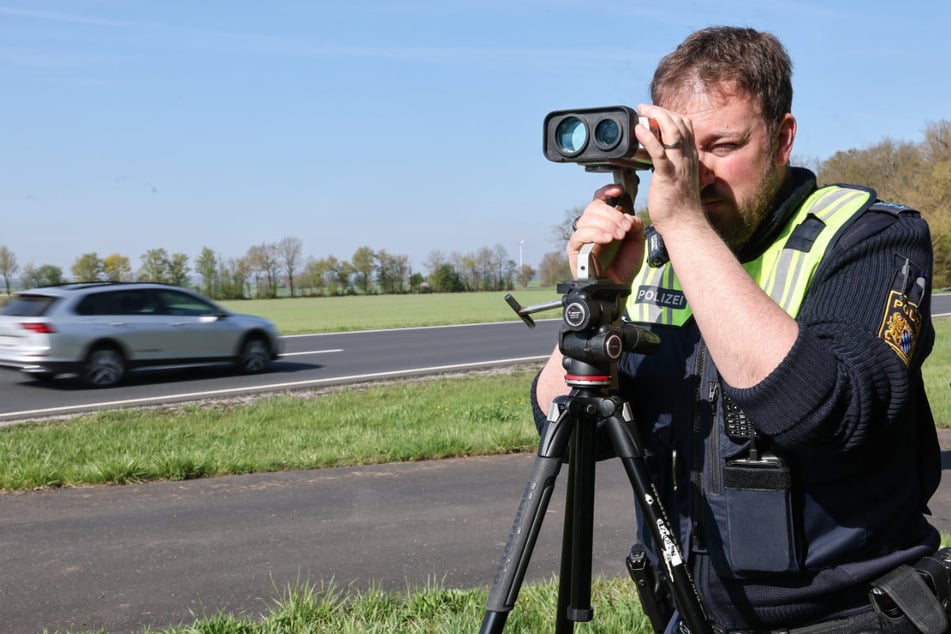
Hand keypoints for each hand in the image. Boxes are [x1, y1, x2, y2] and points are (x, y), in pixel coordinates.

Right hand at [567, 184, 644, 285]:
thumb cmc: (624, 265)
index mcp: (604, 221)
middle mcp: (591, 227)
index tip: (619, 191)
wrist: (619, 286)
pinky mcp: (575, 250)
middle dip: (613, 214)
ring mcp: (582, 238)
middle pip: (594, 207)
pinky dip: (596, 234)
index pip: (599, 199)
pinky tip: (608, 239)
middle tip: (625, 228)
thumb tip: (628, 216)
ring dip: (607, 225)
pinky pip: (580, 235)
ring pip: (588, 219)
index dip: (606, 191)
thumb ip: (634, 224)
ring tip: (619, 236)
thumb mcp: (636, 240)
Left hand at [634, 104, 704, 235]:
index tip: (655, 112)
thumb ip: (675, 166)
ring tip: (642, 112)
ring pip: (672, 132)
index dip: (670, 115)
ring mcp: (679, 166)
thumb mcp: (680, 179)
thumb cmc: (679, 206)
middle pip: (679, 123)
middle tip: (644, 108)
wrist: (684, 225)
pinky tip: (639, 131)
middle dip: (661, 111)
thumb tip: (662, 160)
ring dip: (656, 117)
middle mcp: (687, 158)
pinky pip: (659, 153)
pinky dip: (648, 139)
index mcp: (690, 157)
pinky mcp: (667, 176)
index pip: (685, 126)